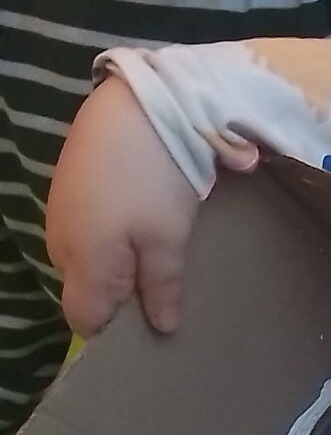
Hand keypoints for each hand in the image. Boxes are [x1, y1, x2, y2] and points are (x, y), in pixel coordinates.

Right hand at [47, 76, 201, 336]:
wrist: (137, 103)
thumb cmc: (155, 179)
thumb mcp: (167, 238)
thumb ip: (160, 286)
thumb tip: (160, 328)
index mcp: (81, 261)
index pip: (85, 320)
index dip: (116, 331)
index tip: (152, 330)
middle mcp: (60, 242)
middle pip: (86, 290)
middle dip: (121, 298)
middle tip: (168, 297)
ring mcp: (62, 212)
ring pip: (89, 260)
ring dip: (121, 267)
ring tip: (162, 262)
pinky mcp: (72, 188)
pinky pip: (89, 231)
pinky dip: (114, 239)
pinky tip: (143, 227)